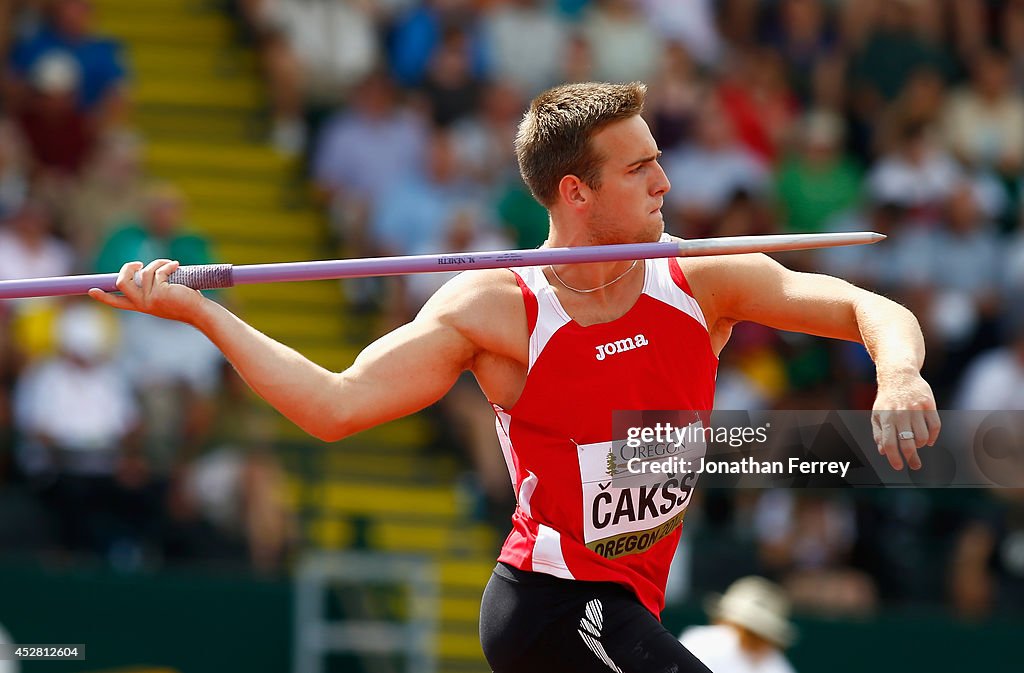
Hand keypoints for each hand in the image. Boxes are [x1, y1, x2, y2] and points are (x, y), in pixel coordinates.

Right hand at [88, 259, 205, 324]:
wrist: (201, 312)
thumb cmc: (186, 302)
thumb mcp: (164, 295)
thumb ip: (152, 286)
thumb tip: (144, 271)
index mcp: (142, 306)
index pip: (118, 303)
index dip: (104, 297)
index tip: (91, 290)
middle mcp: (143, 304)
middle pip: (121, 283)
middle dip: (127, 268)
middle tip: (139, 264)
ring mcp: (151, 299)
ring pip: (144, 273)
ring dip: (157, 263)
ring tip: (170, 264)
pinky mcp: (161, 292)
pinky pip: (159, 271)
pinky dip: (167, 265)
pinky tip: (176, 265)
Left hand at [871, 370, 940, 470]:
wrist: (899, 375)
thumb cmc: (887, 398)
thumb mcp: (877, 414)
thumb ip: (879, 433)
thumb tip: (884, 452)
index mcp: (886, 418)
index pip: (890, 444)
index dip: (894, 458)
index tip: (898, 466)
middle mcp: (901, 414)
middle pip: (908, 443)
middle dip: (912, 458)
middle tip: (914, 465)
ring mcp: (916, 409)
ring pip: (922, 437)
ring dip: (921, 445)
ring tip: (918, 445)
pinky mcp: (929, 404)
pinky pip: (935, 426)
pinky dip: (933, 437)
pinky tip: (929, 441)